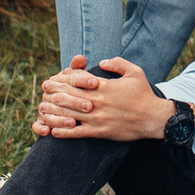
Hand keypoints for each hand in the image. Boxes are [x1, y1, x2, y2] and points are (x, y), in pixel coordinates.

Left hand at [34, 56, 174, 140]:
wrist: (153, 118)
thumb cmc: (144, 94)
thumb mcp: (134, 72)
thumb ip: (117, 63)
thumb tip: (101, 62)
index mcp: (102, 86)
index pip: (76, 79)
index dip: (63, 77)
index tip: (56, 76)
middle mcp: (96, 101)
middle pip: (67, 95)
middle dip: (53, 91)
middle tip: (43, 89)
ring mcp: (96, 118)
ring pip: (68, 114)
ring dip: (53, 112)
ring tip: (42, 109)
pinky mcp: (99, 132)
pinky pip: (76, 133)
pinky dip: (63, 132)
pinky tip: (54, 131)